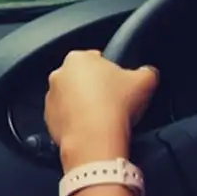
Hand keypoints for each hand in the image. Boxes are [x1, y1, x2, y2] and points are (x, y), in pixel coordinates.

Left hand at [45, 50, 158, 169]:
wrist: (95, 137)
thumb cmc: (116, 105)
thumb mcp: (145, 80)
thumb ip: (147, 71)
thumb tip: (148, 73)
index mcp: (78, 58)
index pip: (96, 58)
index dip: (111, 71)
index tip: (119, 84)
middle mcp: (58, 75)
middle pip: (82, 78)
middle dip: (95, 88)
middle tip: (113, 101)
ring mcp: (51, 98)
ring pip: (71, 98)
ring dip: (84, 105)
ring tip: (103, 117)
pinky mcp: (48, 120)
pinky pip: (65, 118)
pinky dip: (76, 122)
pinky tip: (92, 128)